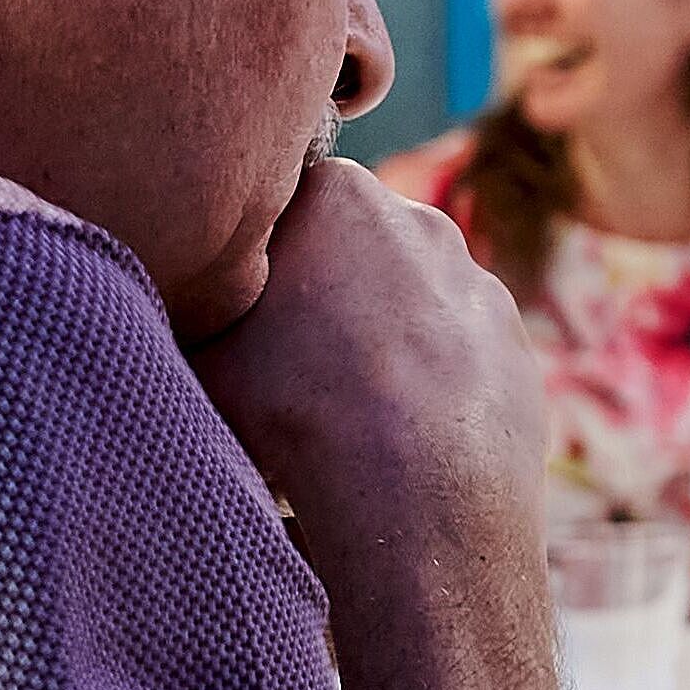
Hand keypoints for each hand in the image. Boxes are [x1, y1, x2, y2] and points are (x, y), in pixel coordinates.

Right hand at [185, 158, 548, 581]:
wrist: (416, 495)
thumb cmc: (294, 409)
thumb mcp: (200, 350)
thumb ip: (192, 307)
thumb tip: (175, 302)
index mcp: (342, 194)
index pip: (287, 203)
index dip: (258, 258)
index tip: (242, 310)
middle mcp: (421, 221)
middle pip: (353, 251)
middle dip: (322, 298)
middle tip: (285, 366)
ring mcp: (479, 285)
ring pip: (411, 307)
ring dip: (380, 345)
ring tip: (343, 415)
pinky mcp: (515, 348)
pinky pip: (457, 360)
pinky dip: (431, 389)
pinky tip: (399, 440)